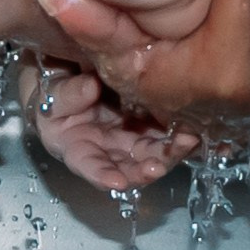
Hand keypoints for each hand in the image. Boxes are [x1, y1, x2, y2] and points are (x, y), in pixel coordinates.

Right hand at [17, 63, 199, 189]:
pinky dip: (183, 134)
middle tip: (160, 165)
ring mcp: (130, 136)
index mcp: (76, 145)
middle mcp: (107, 148)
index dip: (102, 175)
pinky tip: (200, 132)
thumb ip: (65, 93)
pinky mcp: (151, 122)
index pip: (89, 165)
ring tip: (187, 142)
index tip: (117, 183)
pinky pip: (169, 132)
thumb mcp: (50, 87)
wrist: (69, 66)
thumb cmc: (52, 81)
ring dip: (171, 152)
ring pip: (153, 151)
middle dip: (147, 168)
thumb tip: (90, 88)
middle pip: (129, 166)